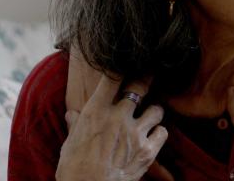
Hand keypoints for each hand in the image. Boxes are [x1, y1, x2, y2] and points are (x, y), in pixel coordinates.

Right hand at [56, 74, 170, 180]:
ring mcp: (135, 133)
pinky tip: (153, 136)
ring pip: (157, 109)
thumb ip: (76, 125)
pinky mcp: (148, 150)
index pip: (112, 78)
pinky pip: (163, 132)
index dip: (121, 67)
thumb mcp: (70, 144)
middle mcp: (118, 117)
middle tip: (150, 74)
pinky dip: (159, 133)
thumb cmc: (74, 169)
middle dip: (146, 78)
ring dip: (154, 112)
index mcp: (95, 112)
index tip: (127, 63)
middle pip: (140, 86)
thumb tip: (72, 114)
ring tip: (150, 116)